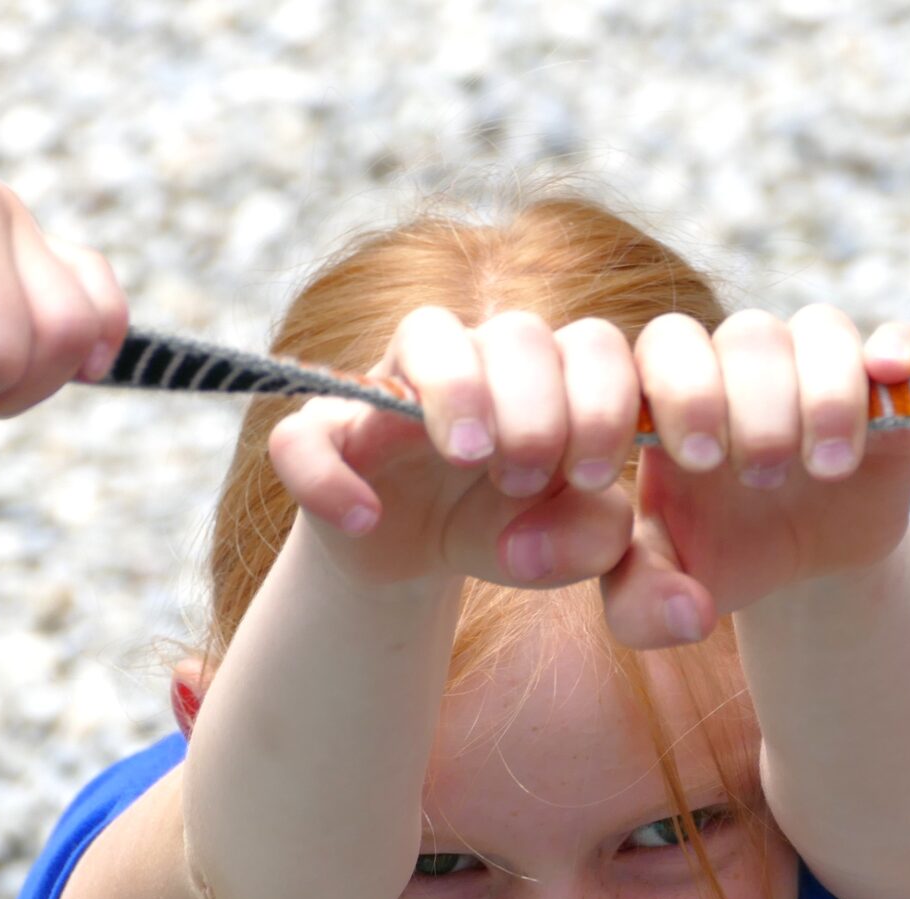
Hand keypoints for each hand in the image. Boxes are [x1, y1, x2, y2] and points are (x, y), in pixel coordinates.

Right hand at [263, 307, 643, 593]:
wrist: (415, 557)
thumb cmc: (504, 525)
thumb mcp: (563, 544)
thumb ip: (594, 536)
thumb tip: (550, 530)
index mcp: (551, 376)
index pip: (594, 344)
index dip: (604, 402)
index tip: (590, 477)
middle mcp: (478, 359)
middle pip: (519, 331)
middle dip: (536, 410)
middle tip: (524, 480)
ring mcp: (394, 384)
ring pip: (425, 332)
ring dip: (457, 393)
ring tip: (469, 461)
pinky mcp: (323, 432)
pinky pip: (305, 432)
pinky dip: (328, 474)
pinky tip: (365, 519)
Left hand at [600, 307, 909, 648]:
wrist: (806, 563)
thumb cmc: (721, 554)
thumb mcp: (664, 591)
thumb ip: (640, 607)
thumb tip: (688, 618)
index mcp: (669, 393)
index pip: (657, 349)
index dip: (674, 392)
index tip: (690, 465)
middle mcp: (740, 362)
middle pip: (743, 336)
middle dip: (751, 404)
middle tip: (759, 477)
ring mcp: (814, 365)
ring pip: (818, 331)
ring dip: (823, 397)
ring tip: (824, 470)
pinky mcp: (884, 387)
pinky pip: (896, 339)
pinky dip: (896, 349)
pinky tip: (889, 376)